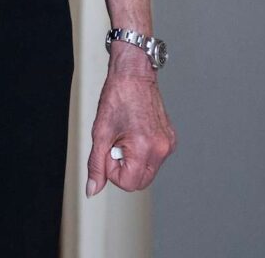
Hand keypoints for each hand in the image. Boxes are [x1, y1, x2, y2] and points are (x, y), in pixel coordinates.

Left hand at [85, 51, 175, 196]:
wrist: (133, 75)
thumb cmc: (118, 98)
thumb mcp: (100, 133)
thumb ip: (96, 165)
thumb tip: (93, 189)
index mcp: (145, 149)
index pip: (128, 184)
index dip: (113, 172)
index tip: (109, 151)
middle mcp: (162, 149)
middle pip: (140, 182)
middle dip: (124, 170)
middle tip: (116, 145)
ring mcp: (168, 144)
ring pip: (147, 171)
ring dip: (133, 161)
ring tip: (126, 137)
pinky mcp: (170, 139)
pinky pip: (154, 158)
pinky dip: (142, 152)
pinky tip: (135, 133)